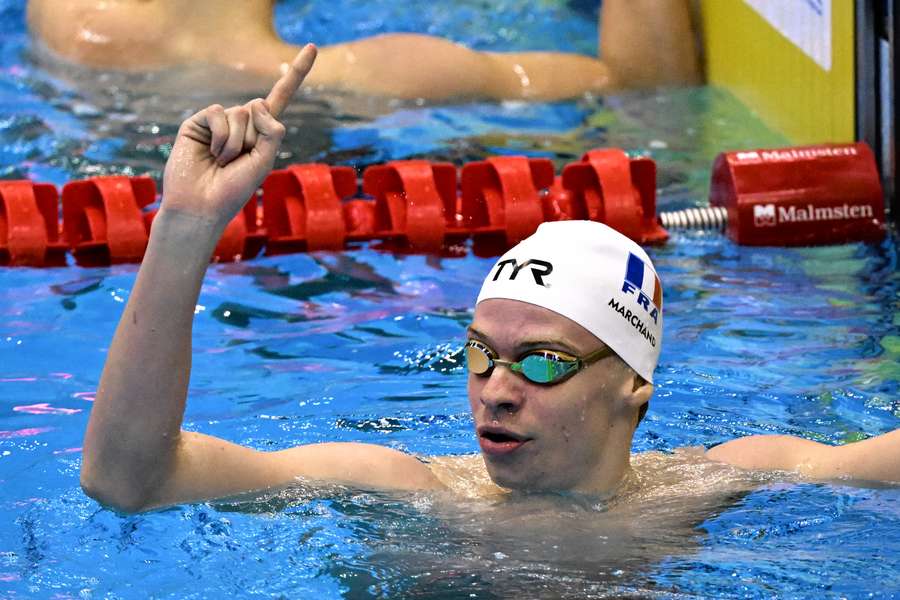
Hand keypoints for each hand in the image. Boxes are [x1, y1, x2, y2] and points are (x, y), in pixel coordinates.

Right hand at [160, 44, 317, 228]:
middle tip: (238, 161)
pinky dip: (220, 136)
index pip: (281, 97)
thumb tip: (258, 101)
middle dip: (254, 137)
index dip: (296, 73)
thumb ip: (272, 132)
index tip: (312, 47)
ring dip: (236, 143)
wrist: (201, 206)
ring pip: (242, 112)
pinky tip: (210, 153)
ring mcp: (220, 121)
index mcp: (262, 133)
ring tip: (222, 162)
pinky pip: (219, 112)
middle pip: (260, 108)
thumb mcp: (264, 162)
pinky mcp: (198, 122)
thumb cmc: (233, 190)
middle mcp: (242, 123)